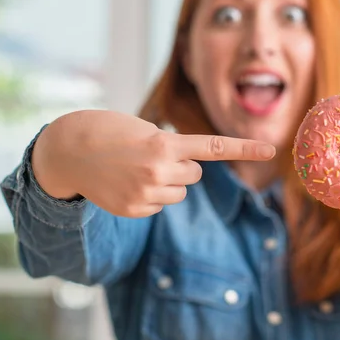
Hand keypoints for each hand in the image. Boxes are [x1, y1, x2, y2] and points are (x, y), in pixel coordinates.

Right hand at [32, 110, 274, 217]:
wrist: (68, 151)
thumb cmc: (109, 132)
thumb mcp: (144, 130)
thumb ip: (172, 149)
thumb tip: (190, 178)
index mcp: (165, 143)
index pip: (215, 147)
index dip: (245, 147)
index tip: (272, 149)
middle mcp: (160, 170)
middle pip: (195, 175)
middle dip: (182, 167)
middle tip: (153, 157)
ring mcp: (146, 193)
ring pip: (179, 192)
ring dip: (166, 182)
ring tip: (136, 170)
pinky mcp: (134, 210)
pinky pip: (159, 205)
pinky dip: (149, 196)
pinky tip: (126, 184)